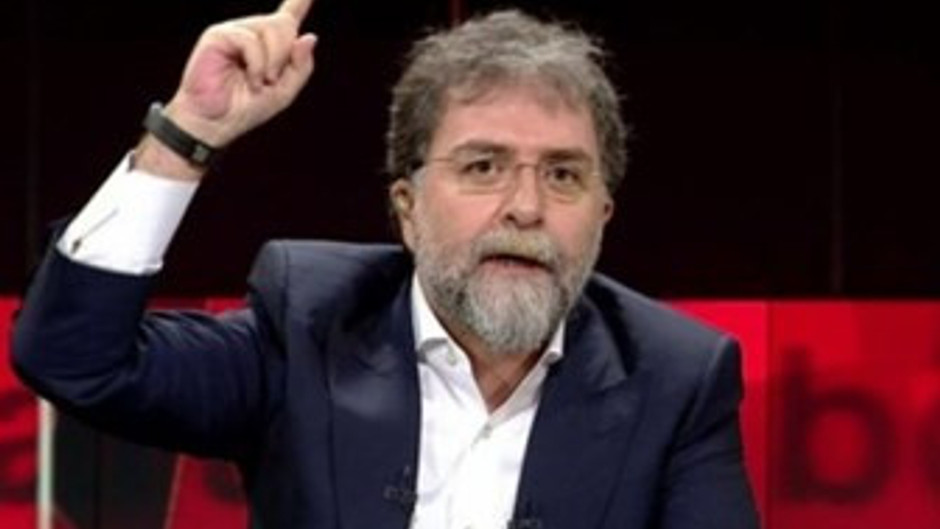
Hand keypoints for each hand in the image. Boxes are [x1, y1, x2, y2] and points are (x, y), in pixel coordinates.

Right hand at [166, 0, 316, 147]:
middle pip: (285, 25)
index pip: (288, 16)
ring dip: (273, 61)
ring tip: (259, 82)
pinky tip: (251, 79)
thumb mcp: (284, 91)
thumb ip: (301, 66)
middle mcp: (252, 32)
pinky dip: (257, 63)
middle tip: (272, 79)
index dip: (300, 2)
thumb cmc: (245, 108)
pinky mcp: (218, 36)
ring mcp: (235, 31)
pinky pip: (250, 40)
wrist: (215, 123)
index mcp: (269, 45)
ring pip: (271, 29)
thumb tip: (309, 36)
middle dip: (285, 54)